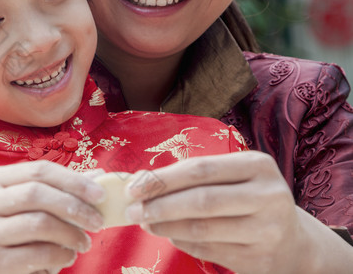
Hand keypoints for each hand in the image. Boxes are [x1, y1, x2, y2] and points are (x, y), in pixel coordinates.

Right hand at [0, 161, 104, 273]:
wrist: (5, 268)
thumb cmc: (28, 232)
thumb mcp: (45, 207)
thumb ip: (67, 190)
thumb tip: (99, 175)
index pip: (39, 170)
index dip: (73, 181)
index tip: (101, 195)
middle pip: (35, 193)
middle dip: (74, 207)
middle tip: (98, 221)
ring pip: (38, 223)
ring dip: (71, 233)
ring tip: (84, 242)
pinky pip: (38, 253)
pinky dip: (62, 255)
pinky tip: (68, 256)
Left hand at [123, 151, 352, 272]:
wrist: (293, 242)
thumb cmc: (248, 199)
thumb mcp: (233, 178)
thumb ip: (193, 176)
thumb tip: (139, 180)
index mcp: (258, 165)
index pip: (200, 169)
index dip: (163, 179)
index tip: (133, 187)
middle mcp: (268, 196)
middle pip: (201, 200)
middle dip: (159, 206)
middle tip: (132, 210)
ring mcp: (267, 230)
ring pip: (202, 228)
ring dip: (165, 226)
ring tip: (145, 222)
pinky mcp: (260, 258)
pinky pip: (208, 249)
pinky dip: (182, 242)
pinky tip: (168, 235)